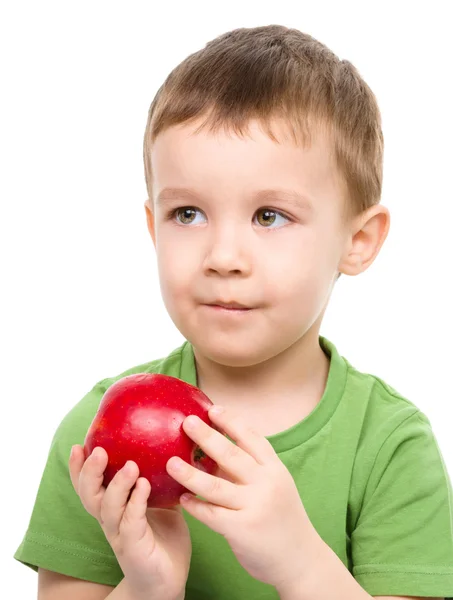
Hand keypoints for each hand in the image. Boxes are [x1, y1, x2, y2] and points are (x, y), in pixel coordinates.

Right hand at [69, 445, 190, 599]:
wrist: (167, 580)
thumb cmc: (163, 537)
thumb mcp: (161, 501)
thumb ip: (160, 478)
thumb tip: (172, 446)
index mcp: (112, 507)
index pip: (88, 486)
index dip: (79, 468)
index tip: (78, 445)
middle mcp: (110, 520)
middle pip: (89, 495)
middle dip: (89, 472)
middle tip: (97, 450)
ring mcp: (120, 534)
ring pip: (108, 507)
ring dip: (117, 484)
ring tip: (130, 466)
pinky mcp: (134, 546)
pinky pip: (131, 521)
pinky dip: (136, 502)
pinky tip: (144, 485)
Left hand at [166, 406, 321, 590]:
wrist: (301, 560)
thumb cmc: (281, 518)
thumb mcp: (274, 487)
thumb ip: (249, 470)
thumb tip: (215, 447)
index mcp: (274, 469)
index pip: (252, 438)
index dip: (232, 421)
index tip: (212, 408)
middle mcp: (266, 484)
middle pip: (231, 455)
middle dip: (206, 436)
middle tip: (186, 422)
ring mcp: (255, 506)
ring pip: (215, 486)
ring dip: (190, 474)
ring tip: (170, 463)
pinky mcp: (243, 530)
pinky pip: (212, 515)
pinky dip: (195, 506)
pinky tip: (182, 499)